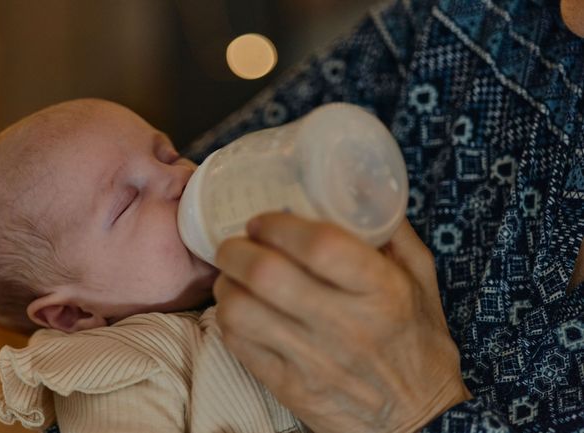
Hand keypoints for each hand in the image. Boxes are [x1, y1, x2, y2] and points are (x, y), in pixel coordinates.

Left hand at [213, 213, 470, 432]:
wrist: (419, 423)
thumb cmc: (418, 343)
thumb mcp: (422, 281)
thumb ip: (393, 234)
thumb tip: (359, 189)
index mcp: (382, 292)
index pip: (319, 246)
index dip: (279, 225)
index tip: (262, 220)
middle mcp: (347, 326)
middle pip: (267, 274)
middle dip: (236, 249)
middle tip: (234, 244)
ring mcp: (315, 362)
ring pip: (241, 310)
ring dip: (226, 284)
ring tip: (232, 276)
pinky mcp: (291, 389)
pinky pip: (238, 345)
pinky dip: (228, 319)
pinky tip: (239, 308)